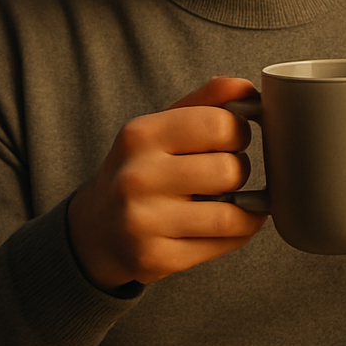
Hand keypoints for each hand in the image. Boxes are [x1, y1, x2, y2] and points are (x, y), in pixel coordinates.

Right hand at [66, 77, 266, 291]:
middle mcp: (137, 176)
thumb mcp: (158, 128)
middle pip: (230, 170)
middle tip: (227, 171)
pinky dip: (238, 232)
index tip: (230, 138)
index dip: (237, 131)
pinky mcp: (157, 257)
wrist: (96, 227)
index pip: (218, 124)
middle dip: (239, 169)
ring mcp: (145, 221)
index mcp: (139, 135)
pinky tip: (226, 222)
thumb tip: (248, 88)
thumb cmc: (139, 169)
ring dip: (245, 206)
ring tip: (232, 199)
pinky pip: (224, 243)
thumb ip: (204, 102)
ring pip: (232, 213)